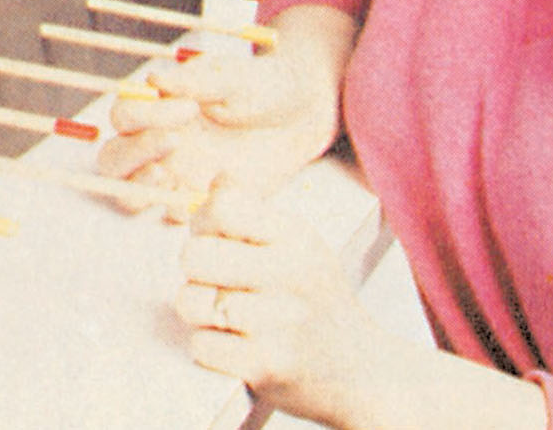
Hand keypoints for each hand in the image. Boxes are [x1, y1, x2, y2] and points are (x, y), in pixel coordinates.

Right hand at [97, 42, 339, 214]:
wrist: (301, 114)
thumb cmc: (262, 85)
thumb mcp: (234, 76)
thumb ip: (196, 80)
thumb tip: (155, 80)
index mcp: (158, 106)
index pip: (124, 116)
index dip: (144, 115)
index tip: (188, 108)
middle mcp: (158, 142)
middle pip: (112, 159)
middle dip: (133, 154)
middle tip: (174, 143)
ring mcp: (176, 175)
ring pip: (130, 193)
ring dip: (141, 187)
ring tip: (173, 175)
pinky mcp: (200, 200)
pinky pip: (172, 215)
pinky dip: (180, 209)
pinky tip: (211, 192)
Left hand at [177, 183, 380, 424]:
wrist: (362, 373)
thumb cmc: (318, 303)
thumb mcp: (300, 245)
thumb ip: (253, 211)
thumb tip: (218, 179)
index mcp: (296, 236)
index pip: (221, 206)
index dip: (205, 224)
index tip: (219, 240)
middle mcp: (290, 271)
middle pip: (193, 255)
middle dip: (196, 272)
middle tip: (219, 283)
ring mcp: (279, 320)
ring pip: (190, 301)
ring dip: (200, 313)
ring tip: (227, 315)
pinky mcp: (267, 364)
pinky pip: (201, 345)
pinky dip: (210, 348)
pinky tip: (235, 345)